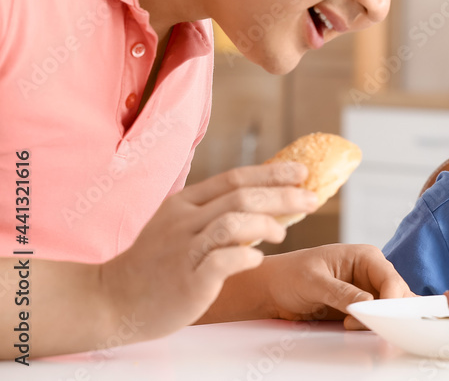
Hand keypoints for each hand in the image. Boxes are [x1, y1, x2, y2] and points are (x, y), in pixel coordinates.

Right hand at [99, 162, 318, 341]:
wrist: (111, 301)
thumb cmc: (154, 266)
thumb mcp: (178, 228)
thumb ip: (214, 214)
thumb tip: (264, 204)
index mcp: (184, 204)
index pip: (234, 178)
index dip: (271, 172)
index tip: (302, 171)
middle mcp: (184, 222)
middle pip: (242, 196)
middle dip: (284, 196)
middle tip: (312, 199)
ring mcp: (184, 251)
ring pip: (233, 222)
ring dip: (266, 224)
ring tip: (283, 233)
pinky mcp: (187, 281)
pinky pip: (223, 261)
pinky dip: (246, 256)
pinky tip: (256, 257)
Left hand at [258, 244, 414, 328]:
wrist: (272, 290)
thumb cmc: (289, 274)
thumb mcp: (313, 281)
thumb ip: (340, 292)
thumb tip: (367, 302)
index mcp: (365, 256)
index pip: (390, 278)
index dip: (389, 298)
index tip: (376, 316)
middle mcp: (370, 273)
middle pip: (395, 294)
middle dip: (384, 311)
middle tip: (362, 324)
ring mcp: (367, 292)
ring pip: (388, 309)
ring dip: (379, 321)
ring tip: (355, 326)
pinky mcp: (360, 309)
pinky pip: (376, 318)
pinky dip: (376, 326)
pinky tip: (369, 331)